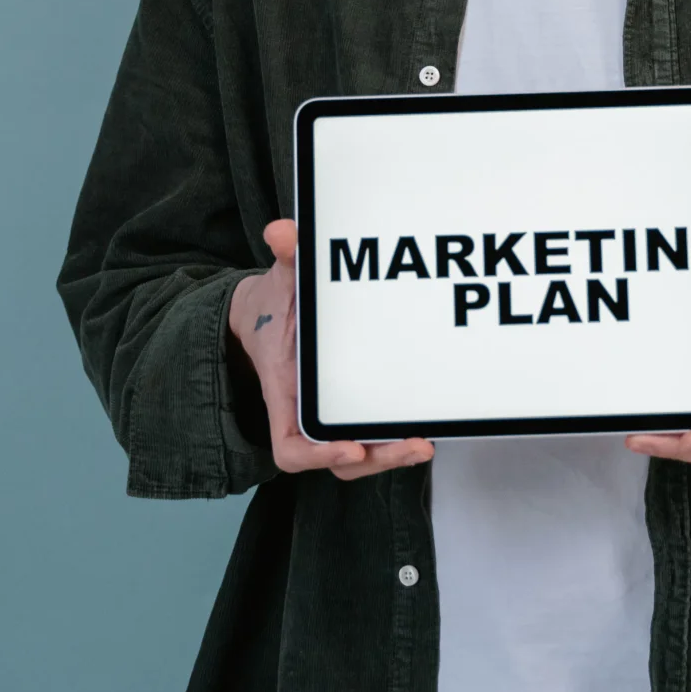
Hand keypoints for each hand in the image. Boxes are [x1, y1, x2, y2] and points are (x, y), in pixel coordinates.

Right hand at [230, 218, 434, 481]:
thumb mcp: (278, 278)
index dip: (318, 454)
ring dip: (390, 457)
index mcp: (283, 391)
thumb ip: (285, 256)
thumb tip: (282, 233)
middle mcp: (305, 412)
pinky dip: (392, 439)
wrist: (266, 316)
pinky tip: (425, 427)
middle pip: (338, 459)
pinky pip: (369, 436)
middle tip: (413, 445)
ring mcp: (328, 414)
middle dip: (376, 459)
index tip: (350, 445)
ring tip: (424, 444)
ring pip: (358, 456)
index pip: (291, 447)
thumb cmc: (272, 306)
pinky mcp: (349, 406)